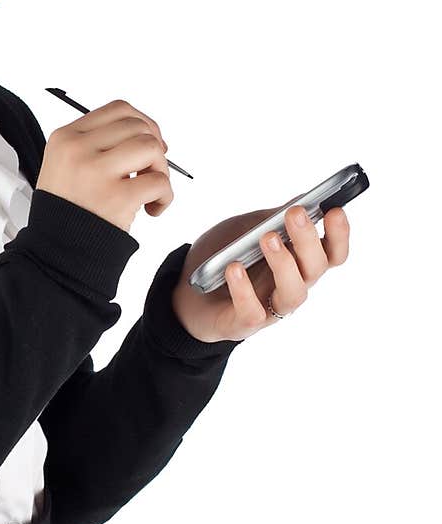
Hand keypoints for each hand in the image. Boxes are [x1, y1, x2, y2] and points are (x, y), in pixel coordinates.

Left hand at [170, 204, 350, 343]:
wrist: (185, 289)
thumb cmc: (224, 256)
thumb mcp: (247, 228)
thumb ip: (273, 218)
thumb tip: (304, 199)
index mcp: (298, 262)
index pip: (331, 252)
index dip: (339, 234)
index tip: (335, 210)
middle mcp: (290, 285)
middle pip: (315, 268)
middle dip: (308, 239)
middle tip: (294, 214)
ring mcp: (270, 307)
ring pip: (294, 293)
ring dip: (283, 264)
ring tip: (267, 238)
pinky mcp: (244, 323)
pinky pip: (252, 311)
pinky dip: (244, 289)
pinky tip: (233, 268)